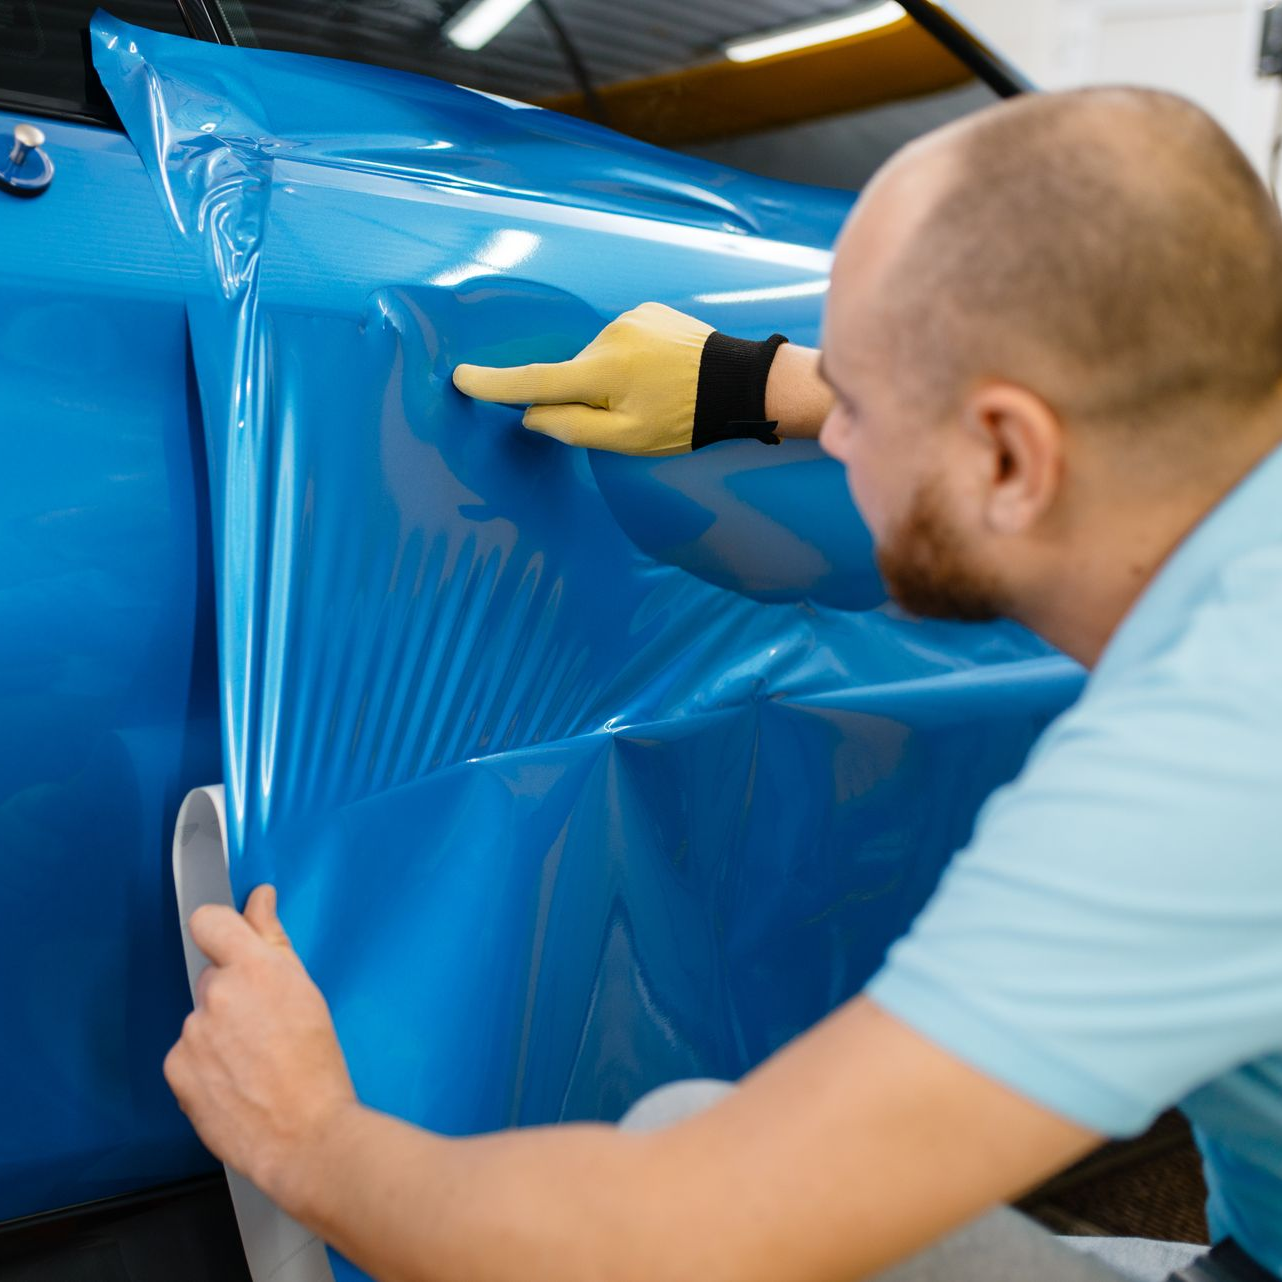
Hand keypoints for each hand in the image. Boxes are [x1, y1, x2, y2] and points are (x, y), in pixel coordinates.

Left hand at [164, 885, 357, 1204]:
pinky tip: (235, 1083)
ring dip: (221, 1033)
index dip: (220, 930)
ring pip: (203, 1018)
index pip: (209, 921)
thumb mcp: (305, 991)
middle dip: (235, 995)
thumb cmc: (315, 1066)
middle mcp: (217, 995)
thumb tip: (259, 898)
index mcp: (255, 968)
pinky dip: (206, 1065)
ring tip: (255, 1064)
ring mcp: (192, 1033)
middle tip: (267, 1028)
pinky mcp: (175, 1069)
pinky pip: (188, 1054)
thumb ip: (272, 938)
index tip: (232, 942)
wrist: (302, 1136)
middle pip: (214, 978)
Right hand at [453, 302, 785, 454]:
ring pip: (597, 358)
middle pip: (572, 373)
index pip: (535, 381)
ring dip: (610, 378)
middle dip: (586, 396)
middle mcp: (608, 336)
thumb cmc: (687, 418)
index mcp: (602, 372)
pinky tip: (660, 374)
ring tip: (654, 394)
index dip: (494, 384)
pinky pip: (620, 341)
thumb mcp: (631, 439)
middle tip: (631, 415)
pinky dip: (628, 360)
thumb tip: (533, 416)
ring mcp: (628, 318)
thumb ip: (576, 429)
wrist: (740, 381)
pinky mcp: (646, 310)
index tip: (460, 378)